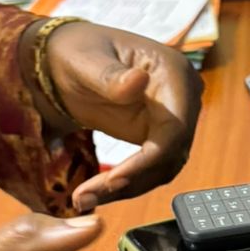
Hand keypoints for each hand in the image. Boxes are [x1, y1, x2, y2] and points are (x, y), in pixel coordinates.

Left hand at [44, 21, 203, 209]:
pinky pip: (151, 170)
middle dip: (132, 180)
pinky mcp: (157, 137)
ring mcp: (173, 119)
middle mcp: (183, 98)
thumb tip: (139, 82)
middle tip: (87, 197)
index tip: (113, 180)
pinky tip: (95, 192)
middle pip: (171, 154)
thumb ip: (110, 75)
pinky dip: (126, 185)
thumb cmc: (75, 52)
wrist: (66, 62)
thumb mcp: (85, 61)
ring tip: (84, 199)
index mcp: (174, 73)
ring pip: (163, 168)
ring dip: (127, 189)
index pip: (175, 128)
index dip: (148, 160)